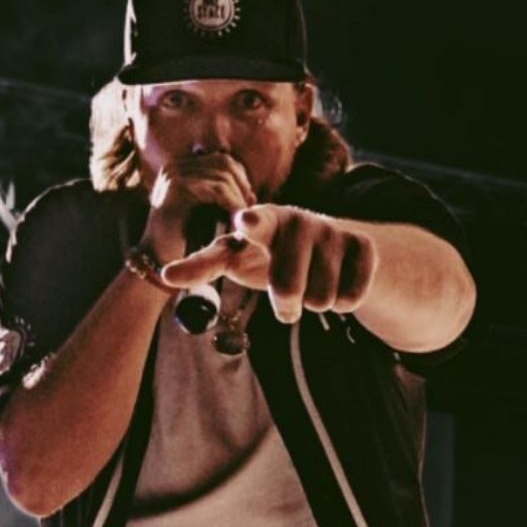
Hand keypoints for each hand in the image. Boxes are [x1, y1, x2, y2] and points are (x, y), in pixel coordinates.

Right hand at [141, 153, 256, 262]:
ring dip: (239, 198)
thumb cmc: (183, 241)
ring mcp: (173, 174)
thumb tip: (252, 192)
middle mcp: (174, 166)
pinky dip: (233, 204)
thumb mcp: (205, 213)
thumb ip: (222, 198)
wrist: (157, 261)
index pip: (222, 160)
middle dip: (242, 186)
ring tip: (243, 219)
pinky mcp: (177, 187)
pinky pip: (218, 190)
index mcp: (180, 168)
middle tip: (248, 211)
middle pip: (224, 163)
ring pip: (224, 175)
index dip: (240, 180)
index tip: (247, 204)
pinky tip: (236, 221)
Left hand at [161, 205, 377, 322]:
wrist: (333, 249)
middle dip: (286, 307)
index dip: (251, 225)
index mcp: (261, 223)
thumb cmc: (271, 255)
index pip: (253, 226)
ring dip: (315, 303)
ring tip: (314, 282)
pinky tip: (340, 281)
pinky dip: (344, 301)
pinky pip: (351, 296)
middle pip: (288, 289)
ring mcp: (331, 230)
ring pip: (322, 300)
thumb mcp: (238, 256)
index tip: (246, 223)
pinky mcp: (362, 244)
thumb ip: (204, 263)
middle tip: (287, 299)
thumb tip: (163, 274)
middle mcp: (297, 220)